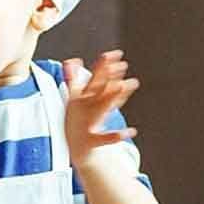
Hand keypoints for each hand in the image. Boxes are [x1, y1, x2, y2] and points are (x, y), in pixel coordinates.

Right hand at [63, 50, 138, 169]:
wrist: (75, 150)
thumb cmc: (78, 122)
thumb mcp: (74, 101)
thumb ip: (74, 80)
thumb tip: (72, 60)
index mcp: (79, 100)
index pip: (91, 80)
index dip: (102, 66)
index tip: (112, 54)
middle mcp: (82, 110)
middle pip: (96, 91)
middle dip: (107, 78)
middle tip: (121, 65)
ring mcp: (86, 124)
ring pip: (100, 109)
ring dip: (110, 98)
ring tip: (122, 86)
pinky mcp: (91, 141)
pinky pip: (104, 139)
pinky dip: (116, 136)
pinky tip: (131, 131)